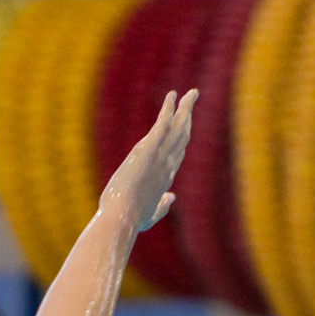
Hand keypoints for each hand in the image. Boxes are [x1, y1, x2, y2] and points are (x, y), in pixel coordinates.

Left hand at [100, 89, 196, 232]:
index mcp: (164, 179)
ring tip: (190, 94)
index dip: (182, 139)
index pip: (177, 154)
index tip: (186, 126)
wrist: (121, 218)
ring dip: (184, 109)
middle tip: (193, 103)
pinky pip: (161, 125)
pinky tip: (172, 96)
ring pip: (177, 128)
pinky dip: (168, 110)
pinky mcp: (147, 150)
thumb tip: (172, 197)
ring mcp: (158, 157)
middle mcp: (166, 165)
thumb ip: (162, 207)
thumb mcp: (150, 216)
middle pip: (182, 136)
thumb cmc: (131, 221)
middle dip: (188, 118)